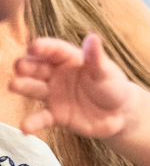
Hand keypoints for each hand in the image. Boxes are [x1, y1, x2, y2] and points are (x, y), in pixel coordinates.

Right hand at [10, 33, 135, 137]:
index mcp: (70, 59)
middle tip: (19, 66)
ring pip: (35, 89)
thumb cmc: (113, 87)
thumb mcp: (107, 71)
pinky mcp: (57, 115)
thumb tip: (93, 37)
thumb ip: (96, 57)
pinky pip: (42, 118)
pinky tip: (24, 128)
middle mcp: (57, 74)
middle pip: (38, 68)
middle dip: (27, 66)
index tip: (34, 46)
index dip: (44, 47)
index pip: (54, 50)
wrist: (120, 114)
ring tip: (13, 85)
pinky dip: (33, 123)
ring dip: (24, 87)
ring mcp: (55, 94)